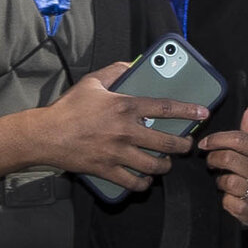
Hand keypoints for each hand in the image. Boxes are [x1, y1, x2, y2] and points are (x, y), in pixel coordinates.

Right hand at [12, 62, 205, 187]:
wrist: (45, 135)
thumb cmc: (68, 108)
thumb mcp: (92, 83)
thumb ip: (115, 71)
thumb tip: (132, 65)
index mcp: (125, 106)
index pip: (165, 107)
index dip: (188, 111)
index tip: (203, 113)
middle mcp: (125, 131)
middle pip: (167, 142)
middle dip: (183, 145)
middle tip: (186, 144)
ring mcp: (117, 153)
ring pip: (154, 165)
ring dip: (165, 166)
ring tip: (167, 162)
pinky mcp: (107, 170)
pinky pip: (134, 182)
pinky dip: (143, 183)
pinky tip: (145, 178)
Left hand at [199, 105, 247, 228]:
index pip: (240, 139)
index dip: (217, 139)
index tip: (204, 144)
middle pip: (230, 158)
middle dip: (214, 159)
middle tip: (210, 163)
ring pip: (229, 181)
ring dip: (219, 182)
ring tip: (220, 182)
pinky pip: (233, 204)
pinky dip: (226, 202)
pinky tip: (226, 199)